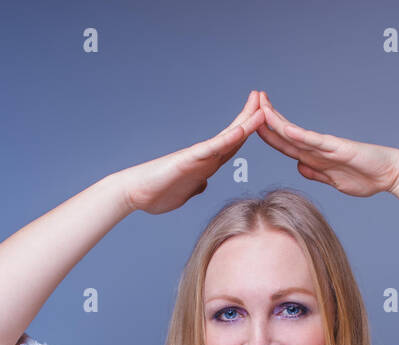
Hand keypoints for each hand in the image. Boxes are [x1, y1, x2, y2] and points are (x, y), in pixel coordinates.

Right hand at [117, 91, 266, 214]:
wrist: (134, 193)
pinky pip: (212, 148)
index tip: (261, 117)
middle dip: (251, 116)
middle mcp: (205, 157)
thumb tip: (204, 183)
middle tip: (264, 96)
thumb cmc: (156, 193)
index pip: (233, 145)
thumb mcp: (186, 192)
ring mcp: (198, 156)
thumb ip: (196, 185)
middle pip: (234, 134)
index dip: (248, 131)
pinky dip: (227, 139)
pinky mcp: (188, 160)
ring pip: (228, 137)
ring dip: (246, 121)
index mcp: (207, 164)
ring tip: (260, 102)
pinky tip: (242, 130)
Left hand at [254, 91, 398, 197]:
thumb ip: (317, 173)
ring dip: (277, 121)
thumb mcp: (334, 181)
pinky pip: (315, 142)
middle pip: (286, 134)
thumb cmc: (366, 177)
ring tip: (261, 106)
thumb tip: (299, 166)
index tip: (251, 125)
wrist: (391, 174)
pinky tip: (286, 130)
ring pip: (296, 134)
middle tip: (251, 101)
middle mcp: (317, 149)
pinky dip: (300, 136)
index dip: (268, 135)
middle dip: (267, 119)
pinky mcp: (339, 148)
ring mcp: (327, 147)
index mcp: (315, 157)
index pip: (285, 145)